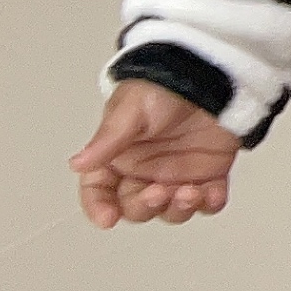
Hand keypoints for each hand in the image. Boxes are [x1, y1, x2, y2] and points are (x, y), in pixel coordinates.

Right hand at [72, 78, 242, 227]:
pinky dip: (210, 204)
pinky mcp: (209, 173)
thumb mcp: (131, 109)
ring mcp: (176, 174)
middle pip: (135, 207)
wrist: (210, 71)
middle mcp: (145, 170)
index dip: (98, 207)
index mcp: (119, 156)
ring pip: (170, 210)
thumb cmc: (164, 85)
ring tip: (190, 192)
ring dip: (178, 209)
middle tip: (159, 192)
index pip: (99, 190)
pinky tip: (212, 195)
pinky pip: (208, 201)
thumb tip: (77, 163)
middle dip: (145, 206)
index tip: (108, 218)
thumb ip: (108, 139)